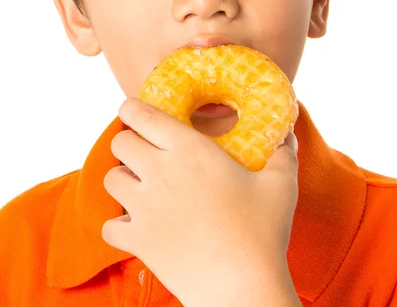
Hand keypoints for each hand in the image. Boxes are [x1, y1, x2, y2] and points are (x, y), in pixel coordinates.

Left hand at [101, 98, 299, 306]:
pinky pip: (108, 226)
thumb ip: (283, 152)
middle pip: (121, 142)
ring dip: (123, 179)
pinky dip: (118, 224)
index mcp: (190, 150)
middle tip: (145, 151)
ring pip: (110, 179)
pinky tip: (136, 224)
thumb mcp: (281, 184)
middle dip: (129, 141)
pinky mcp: (139, 240)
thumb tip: (287, 133)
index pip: (143, 115)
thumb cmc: (262, 232)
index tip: (135, 110)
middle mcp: (161, 172)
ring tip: (141, 185)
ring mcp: (145, 208)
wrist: (242, 288)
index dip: (132, 107)